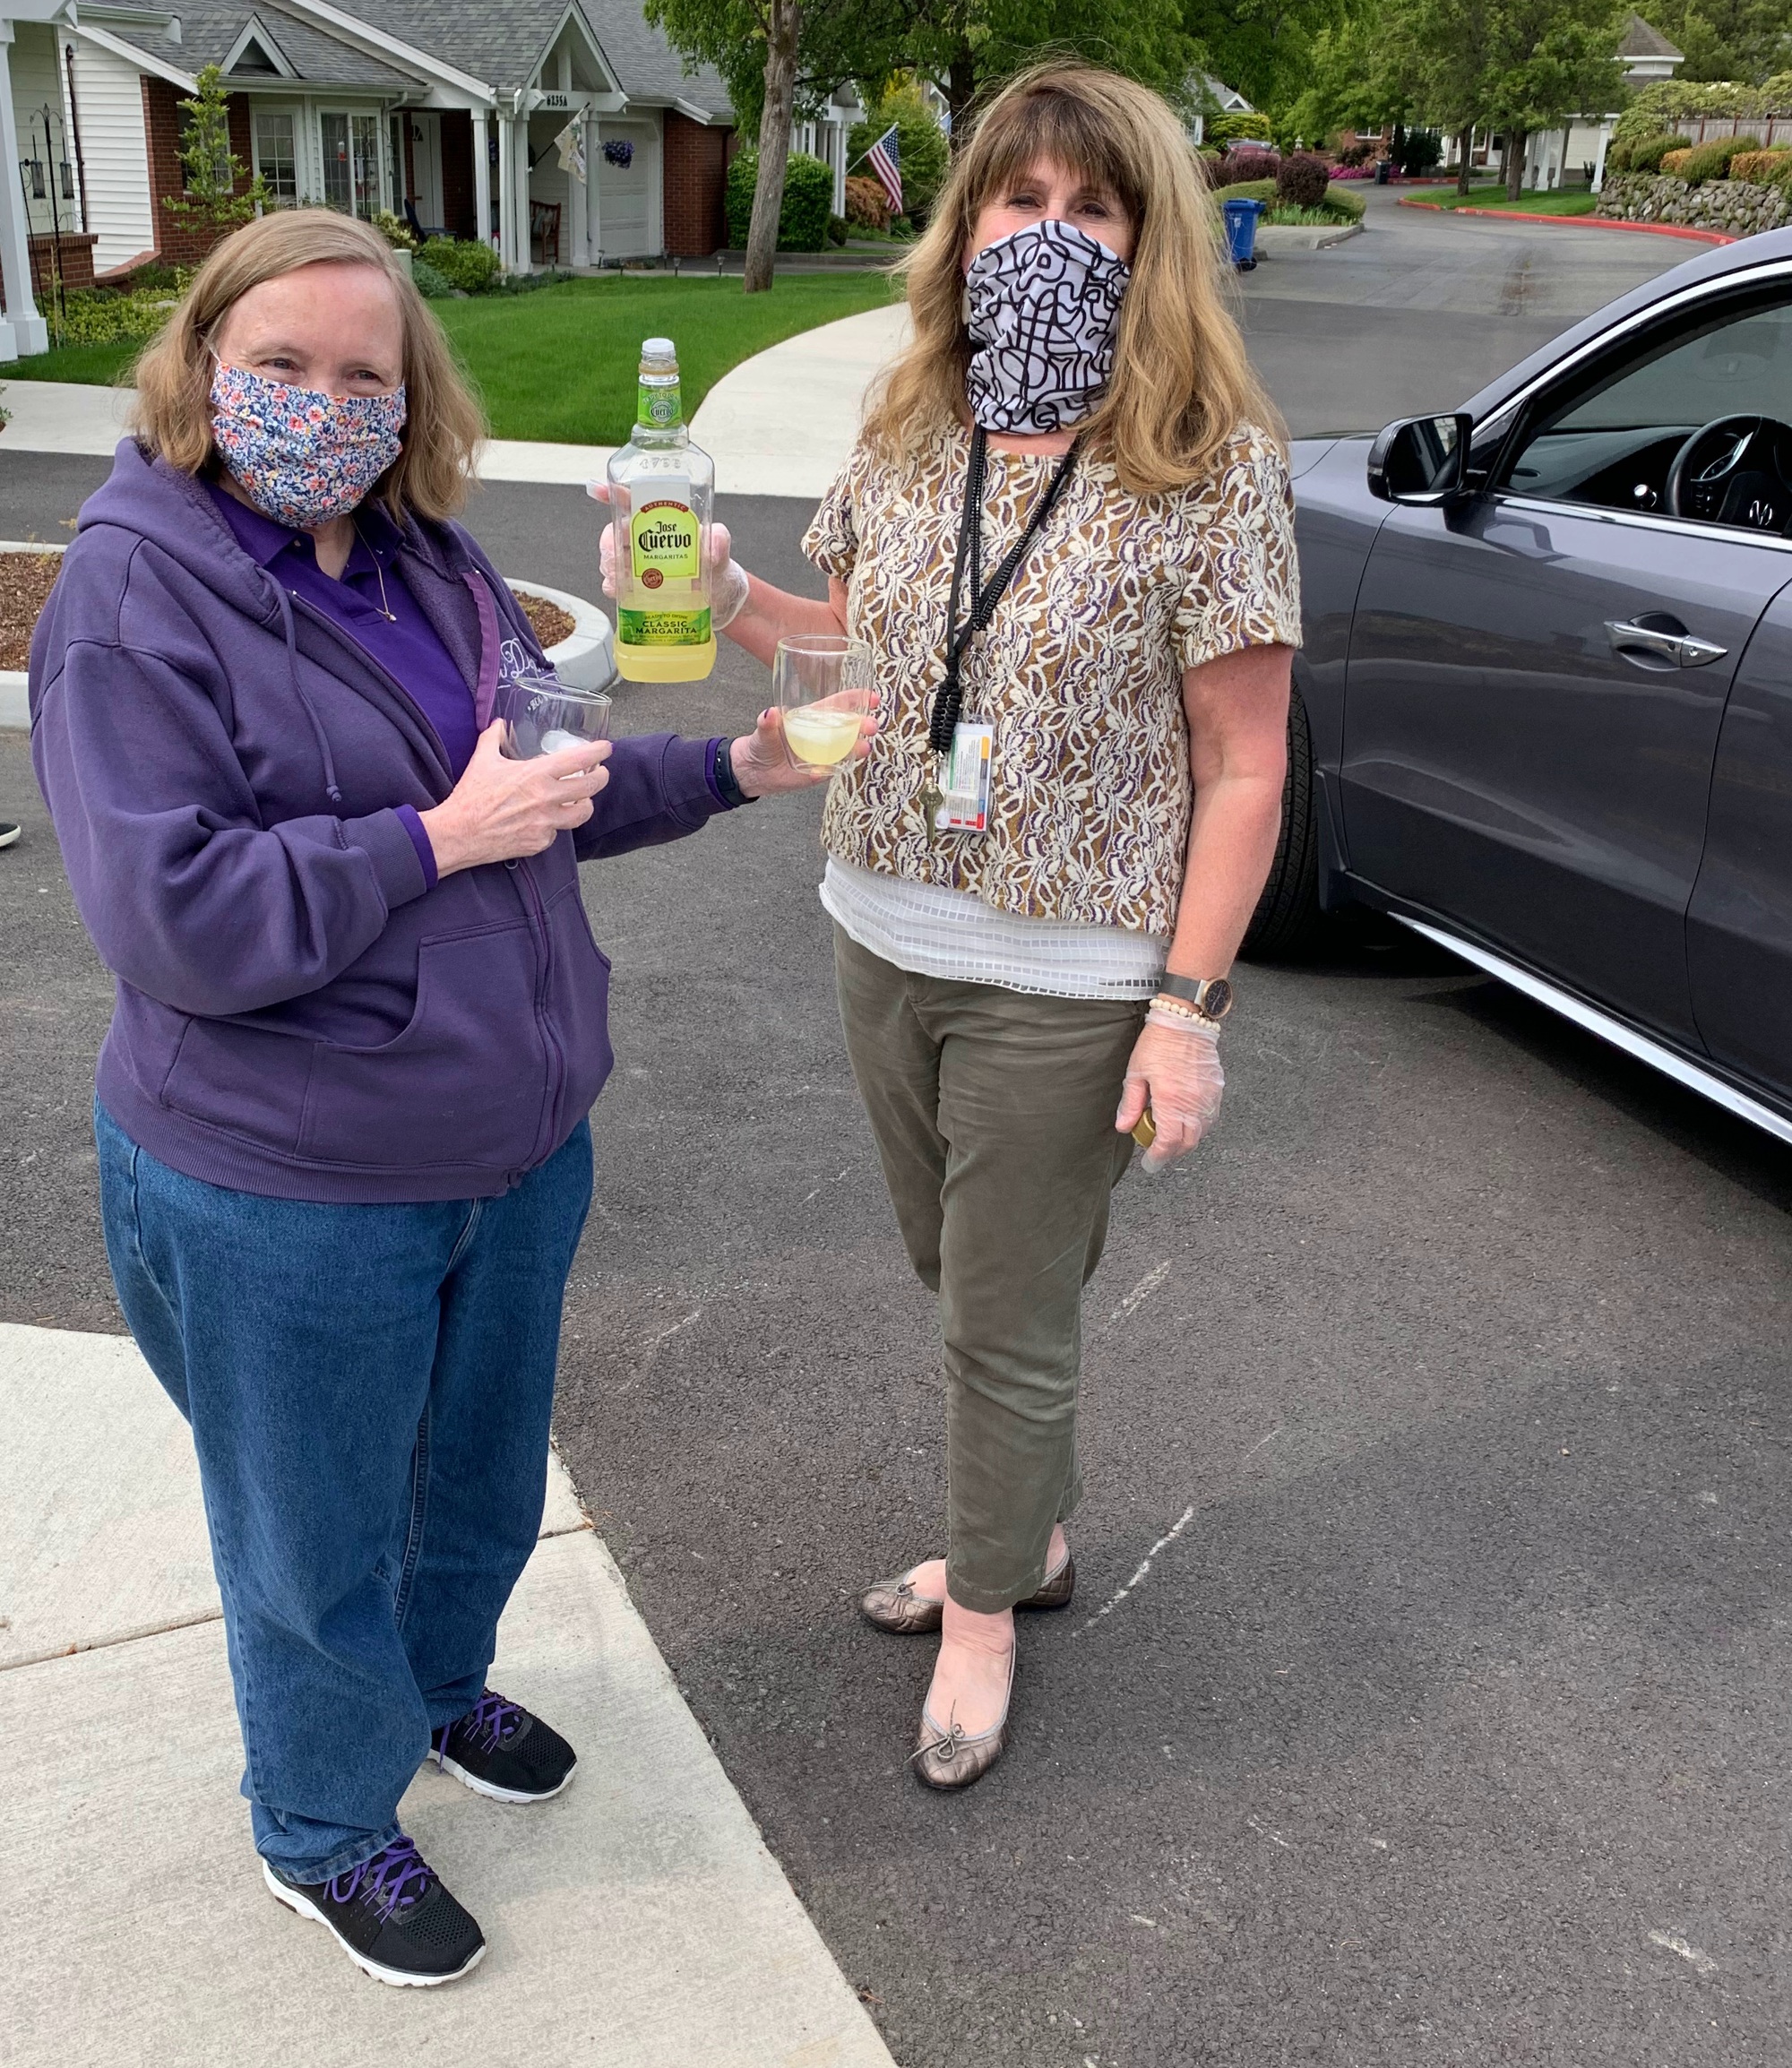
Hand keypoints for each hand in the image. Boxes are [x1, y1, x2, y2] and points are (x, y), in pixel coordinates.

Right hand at [417, 721, 610, 876]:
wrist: (460, 833)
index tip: (606, 748)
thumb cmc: (471, 796)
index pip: (580, 760)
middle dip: (601, 777)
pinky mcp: (541, 842)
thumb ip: (493, 737)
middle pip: (591, 788)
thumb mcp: (482, 760)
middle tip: (600, 772)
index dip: (598, 752)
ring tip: (582, 798)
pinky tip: (548, 819)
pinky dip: (556, 824)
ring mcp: (547, 823)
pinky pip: (558, 832)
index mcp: (537, 774)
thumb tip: (499, 723)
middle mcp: (547, 799)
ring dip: (585, 804)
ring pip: (582, 813)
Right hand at [587, 481, 747, 627]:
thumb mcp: (720, 548)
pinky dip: (613, 586)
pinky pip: (614, 583)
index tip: (599, 490)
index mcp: (660, 522)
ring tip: (621, 576)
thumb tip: (714, 542)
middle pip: (613, 533)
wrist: (716, 595)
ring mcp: (637, 563)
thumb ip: (720, 540)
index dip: (613, 494)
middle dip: (610, 542)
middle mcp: (644, 540)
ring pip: (610, 557)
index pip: (632, 503)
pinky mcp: (635, 586)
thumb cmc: (714, 564)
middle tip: (618, 555)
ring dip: (610, 565)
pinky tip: (619, 590)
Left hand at [728, 703, 876, 797]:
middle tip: (871, 726)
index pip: (839, 705)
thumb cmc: (762, 744)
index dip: (857, 699)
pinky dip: (837, 768)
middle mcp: (824, 733)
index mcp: (813, 717)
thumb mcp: (763, 731)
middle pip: (850, 726)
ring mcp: (826, 752)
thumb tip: (770, 713)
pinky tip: (833, 768)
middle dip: (864, 724)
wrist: (757, 771)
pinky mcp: (823, 770)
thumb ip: (767, 723)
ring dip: (859, 746)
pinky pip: (836, 768)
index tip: (872, 698)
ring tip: (863, 748)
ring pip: (849, 747)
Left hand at [1114, 1011, 1224, 1171]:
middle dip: (1172, 1153)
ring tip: (1171, 1135)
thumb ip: (1131, 1103)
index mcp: (1171, 1100)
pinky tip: (1187, 1120)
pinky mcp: (1216, 1089)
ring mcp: (1208, 1097)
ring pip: (1202, 1132)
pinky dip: (1199, 1126)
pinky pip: (1211, 1117)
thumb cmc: (1159, 1043)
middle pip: (1187, 1143)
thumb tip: (1124, 1126)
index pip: (1168, 1142)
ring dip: (1186, 1140)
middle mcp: (1193, 1102)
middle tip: (1158, 1152)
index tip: (1150, 1163)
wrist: (1185, 1020)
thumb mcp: (1136, 1073)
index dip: (1158, 1157)